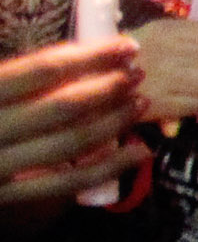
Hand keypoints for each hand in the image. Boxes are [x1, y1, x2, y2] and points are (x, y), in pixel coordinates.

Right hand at [0, 39, 145, 212]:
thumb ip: (11, 76)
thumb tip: (70, 58)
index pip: (41, 71)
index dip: (90, 56)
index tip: (126, 45)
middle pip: (61, 107)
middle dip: (107, 88)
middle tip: (138, 73)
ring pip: (68, 145)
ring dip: (113, 122)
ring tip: (140, 103)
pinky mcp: (4, 196)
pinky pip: (65, 184)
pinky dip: (108, 168)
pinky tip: (139, 151)